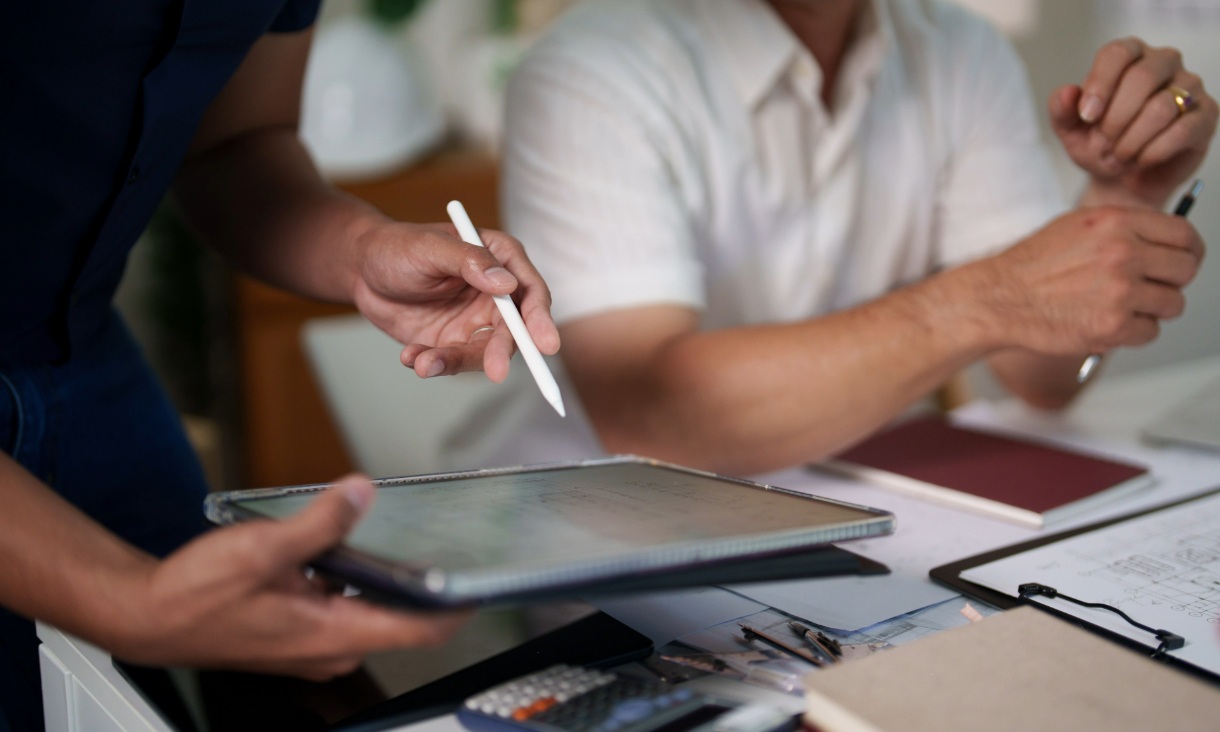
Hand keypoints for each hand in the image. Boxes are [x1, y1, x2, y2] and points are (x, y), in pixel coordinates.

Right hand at [110, 475, 468, 680]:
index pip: (420, 630)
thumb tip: (362, 494)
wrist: (147, 616)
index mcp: (333, 633)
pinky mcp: (299, 633)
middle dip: (429, 588)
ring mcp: (315, 644)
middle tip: (452, 547)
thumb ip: (320, 522)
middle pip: (403, 621)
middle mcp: (331, 647)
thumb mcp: (261, 548)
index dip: (459, 607)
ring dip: (390, 581)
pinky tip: (345, 551)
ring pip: (373, 612)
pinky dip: (356, 582)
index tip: (486, 582)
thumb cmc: (195, 595)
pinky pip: (345, 608)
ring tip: (406, 541)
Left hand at [350, 221, 559, 381]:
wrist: (363, 270)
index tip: (546, 345)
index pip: (531, 293)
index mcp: (501, 260)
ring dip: (457, 362)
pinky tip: (411, 356)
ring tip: (422, 362)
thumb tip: (507, 284)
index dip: (541, 320)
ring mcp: (475, 320)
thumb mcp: (430, 248)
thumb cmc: (397, 247)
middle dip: (502, 352)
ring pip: (483, 353)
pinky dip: (434, 364)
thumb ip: (469, 262)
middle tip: (495, 371)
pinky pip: (454, 362)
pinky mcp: (453, 341)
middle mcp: (496, 293)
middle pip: (514, 330)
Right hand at [975, 206, 1202, 355]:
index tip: (1184, 260)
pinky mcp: (1112, 326)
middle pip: (1186, 270)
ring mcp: (1120, 291)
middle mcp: (1123, 253)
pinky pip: (1149, 332)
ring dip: (1152, 309)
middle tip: (1151, 288)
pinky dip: (1132, 333)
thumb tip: (1166, 241)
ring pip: (1173, 304)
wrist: (999, 299)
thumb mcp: (1078, 226)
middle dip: (1172, 281)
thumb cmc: (1033, 266)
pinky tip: (1106, 323)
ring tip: (1121, 307)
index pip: (1184, 235)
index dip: (1190, 250)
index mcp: (1117, 223)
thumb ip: (1123, 229)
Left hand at [1049, 37, 1216, 207]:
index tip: (1087, 117)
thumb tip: (1066, 93)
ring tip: (1118, 157)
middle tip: (1102, 145)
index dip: (1100, 85)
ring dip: (1132, 141)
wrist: (1123, 179)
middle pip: (1142, 77)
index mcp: (1129, 56)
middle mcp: (1163, 63)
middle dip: (1115, 119)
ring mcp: (1190, 87)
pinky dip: (1152, 152)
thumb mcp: (1070, 130)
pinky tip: (1140, 160)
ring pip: (1162, 107)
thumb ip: (1061, 109)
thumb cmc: (1098, 144)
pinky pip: (1182, 130)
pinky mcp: (1206, 115)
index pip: (1118, 53)